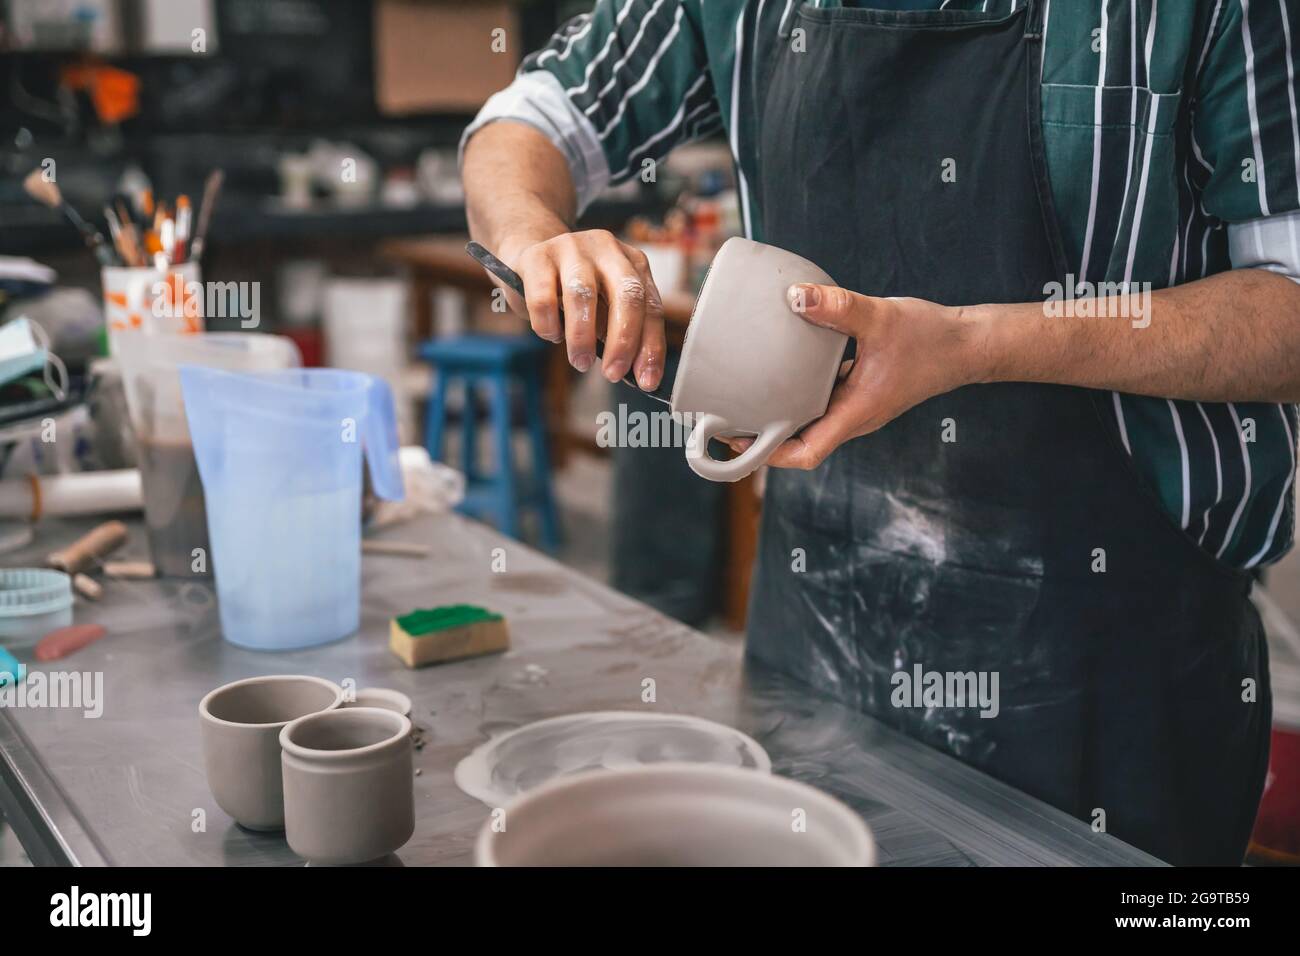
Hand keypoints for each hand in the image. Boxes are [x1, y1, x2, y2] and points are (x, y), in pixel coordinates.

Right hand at [497, 229, 666, 389]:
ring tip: (580, 362)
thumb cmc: (573, 291)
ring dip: (583, 338)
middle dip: (623, 341)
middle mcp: (607, 249)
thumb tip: (637, 373)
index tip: (646, 381)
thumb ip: (621, 332)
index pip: (651, 307)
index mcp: (633, 262)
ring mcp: (572, 248)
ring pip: (583, 295)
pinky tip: (551, 334)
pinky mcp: (537, 256)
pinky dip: (548, 325)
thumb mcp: (604, 307)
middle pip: (627, 295)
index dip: (651, 346)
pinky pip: (544, 298)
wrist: (528, 260)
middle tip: (613, 374)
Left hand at [723, 283, 986, 468]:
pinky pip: (821, 400)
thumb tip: (794, 296)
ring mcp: (856, 406)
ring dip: (778, 417)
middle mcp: (853, 417)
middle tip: (723, 418)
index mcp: (856, 413)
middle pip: (800, 443)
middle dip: (762, 438)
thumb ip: (839, 307)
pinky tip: (779, 371)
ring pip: (809, 423)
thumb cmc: (931, 338)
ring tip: (741, 398)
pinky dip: (797, 394)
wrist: (967, 344)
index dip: (768, 454)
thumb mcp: (882, 318)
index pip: (807, 453)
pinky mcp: (859, 391)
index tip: (736, 441)